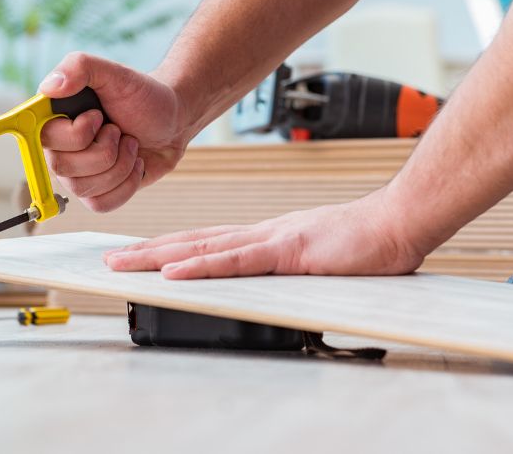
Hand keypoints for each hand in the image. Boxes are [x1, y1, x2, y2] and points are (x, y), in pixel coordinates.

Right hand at [39, 52, 191, 211]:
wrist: (173, 121)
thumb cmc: (142, 95)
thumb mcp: (114, 73)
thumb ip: (78, 67)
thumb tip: (48, 88)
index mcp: (54, 117)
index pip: (43, 138)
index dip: (75, 134)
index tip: (98, 118)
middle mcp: (59, 147)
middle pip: (63, 168)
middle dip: (105, 150)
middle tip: (118, 130)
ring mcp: (76, 173)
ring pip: (84, 189)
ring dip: (120, 165)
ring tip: (130, 143)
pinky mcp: (96, 192)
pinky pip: (100, 204)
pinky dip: (126, 185)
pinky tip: (134, 164)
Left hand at [102, 188, 425, 278]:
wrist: (401, 222)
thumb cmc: (369, 243)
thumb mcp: (320, 261)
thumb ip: (294, 272)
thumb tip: (275, 289)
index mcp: (269, 236)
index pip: (209, 242)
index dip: (172, 247)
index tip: (141, 253)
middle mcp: (262, 232)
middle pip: (195, 240)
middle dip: (149, 249)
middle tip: (111, 258)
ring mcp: (272, 239)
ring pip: (204, 247)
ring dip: (160, 256)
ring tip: (124, 263)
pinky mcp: (287, 251)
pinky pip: (236, 261)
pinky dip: (202, 265)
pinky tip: (174, 271)